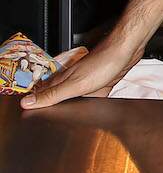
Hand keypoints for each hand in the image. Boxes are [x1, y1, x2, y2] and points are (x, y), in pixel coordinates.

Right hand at [20, 39, 141, 109]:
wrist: (127, 51)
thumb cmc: (103, 63)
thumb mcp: (75, 85)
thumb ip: (52, 95)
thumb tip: (26, 103)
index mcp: (62, 80)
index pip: (42, 95)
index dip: (34, 104)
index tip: (25, 115)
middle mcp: (72, 80)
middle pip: (58, 98)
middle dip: (54, 108)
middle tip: (48, 121)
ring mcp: (86, 81)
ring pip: (76, 99)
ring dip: (74, 107)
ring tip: (69, 118)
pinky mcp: (100, 84)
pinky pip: (92, 97)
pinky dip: (92, 103)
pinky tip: (93, 109)